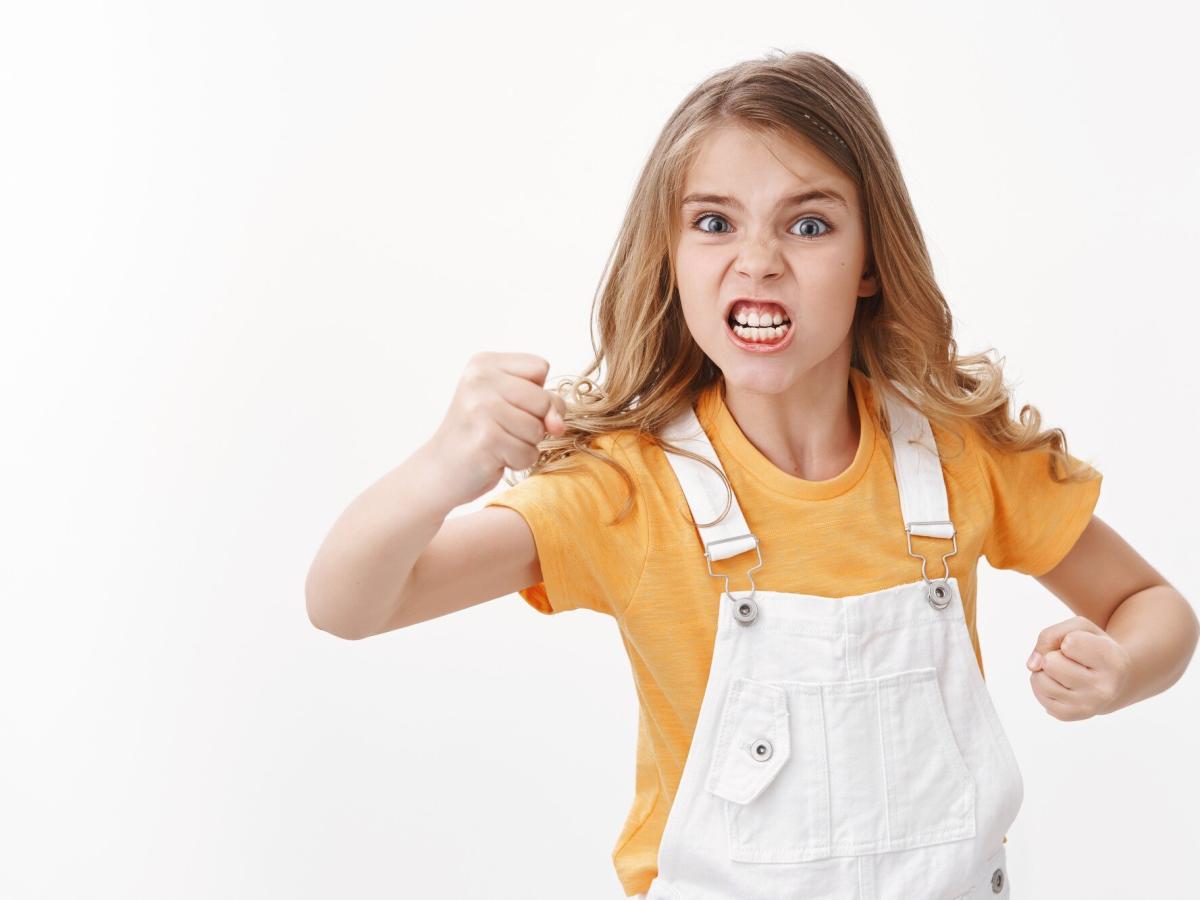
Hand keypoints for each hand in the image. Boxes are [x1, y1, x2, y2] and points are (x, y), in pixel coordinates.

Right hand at [420, 351, 567, 508]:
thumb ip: (543, 402)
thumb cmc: (480, 434)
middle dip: (533, 422)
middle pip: (543, 399)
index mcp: (484, 363)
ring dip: (524, 444)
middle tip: (501, 428)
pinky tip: (494, 458)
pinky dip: (517, 462)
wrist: (439, 470)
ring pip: (538, 429)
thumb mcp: (510, 404)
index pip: (540, 367)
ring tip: (496, 444)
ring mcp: (480, 408)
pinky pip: (528, 453)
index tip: (510, 406)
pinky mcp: (486, 439)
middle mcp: (479, 379)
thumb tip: (558, 425)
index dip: (535, 392)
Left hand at [1025, 615, 1131, 719]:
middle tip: (1072, 661)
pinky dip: (1043, 683)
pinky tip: (1061, 684)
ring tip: (1066, 672)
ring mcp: (1086, 706)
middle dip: (1054, 656)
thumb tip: (1032, 666)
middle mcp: (1104, 689)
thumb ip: (1050, 635)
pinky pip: (1038, 692)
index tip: (1085, 645)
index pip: (1071, 642)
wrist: (1110, 680)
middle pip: (1050, 663)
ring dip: (1045, 670)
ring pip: (1040, 679)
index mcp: (1114, 662)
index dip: (1070, 638)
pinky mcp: (1068, 715)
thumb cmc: (1092, 647)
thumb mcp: (1080, 628)